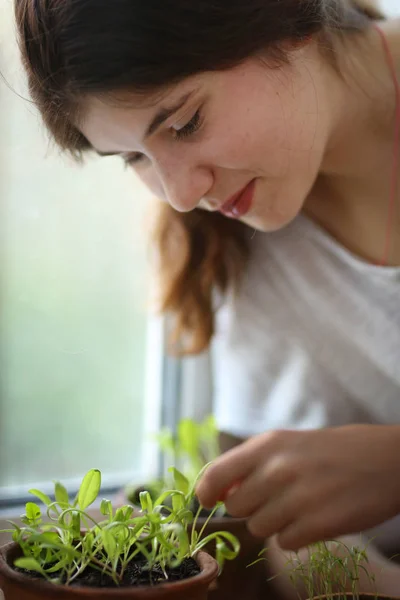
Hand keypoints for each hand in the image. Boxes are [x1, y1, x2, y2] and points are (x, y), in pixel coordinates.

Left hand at [195, 425, 399, 549]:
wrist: (385, 459)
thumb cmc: (331, 450)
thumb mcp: (288, 443)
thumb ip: (252, 464)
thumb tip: (219, 492)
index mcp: (268, 444)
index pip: (215, 474)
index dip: (206, 492)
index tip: (209, 501)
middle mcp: (278, 469)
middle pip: (236, 507)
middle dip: (250, 507)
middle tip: (275, 498)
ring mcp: (298, 497)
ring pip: (259, 528)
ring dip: (274, 523)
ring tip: (300, 506)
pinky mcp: (319, 524)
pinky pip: (285, 543)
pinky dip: (297, 536)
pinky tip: (315, 518)